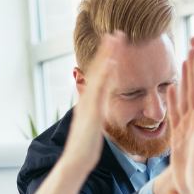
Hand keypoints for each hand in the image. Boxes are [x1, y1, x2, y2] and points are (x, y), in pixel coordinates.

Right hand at [60, 32, 123, 170]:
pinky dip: (105, 74)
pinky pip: (100, 89)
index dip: (107, 60)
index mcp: (90, 102)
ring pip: (99, 75)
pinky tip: (113, 62)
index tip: (115, 45)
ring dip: (107, 55)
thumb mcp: (92, 126)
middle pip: (98, 70)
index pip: (99, 77)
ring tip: (116, 38)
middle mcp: (88, 99)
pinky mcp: (92, 111)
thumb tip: (94, 108)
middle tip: (117, 32)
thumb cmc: (86, 148)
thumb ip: (94, 114)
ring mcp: (89, 104)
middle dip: (108, 51)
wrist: (76, 161)